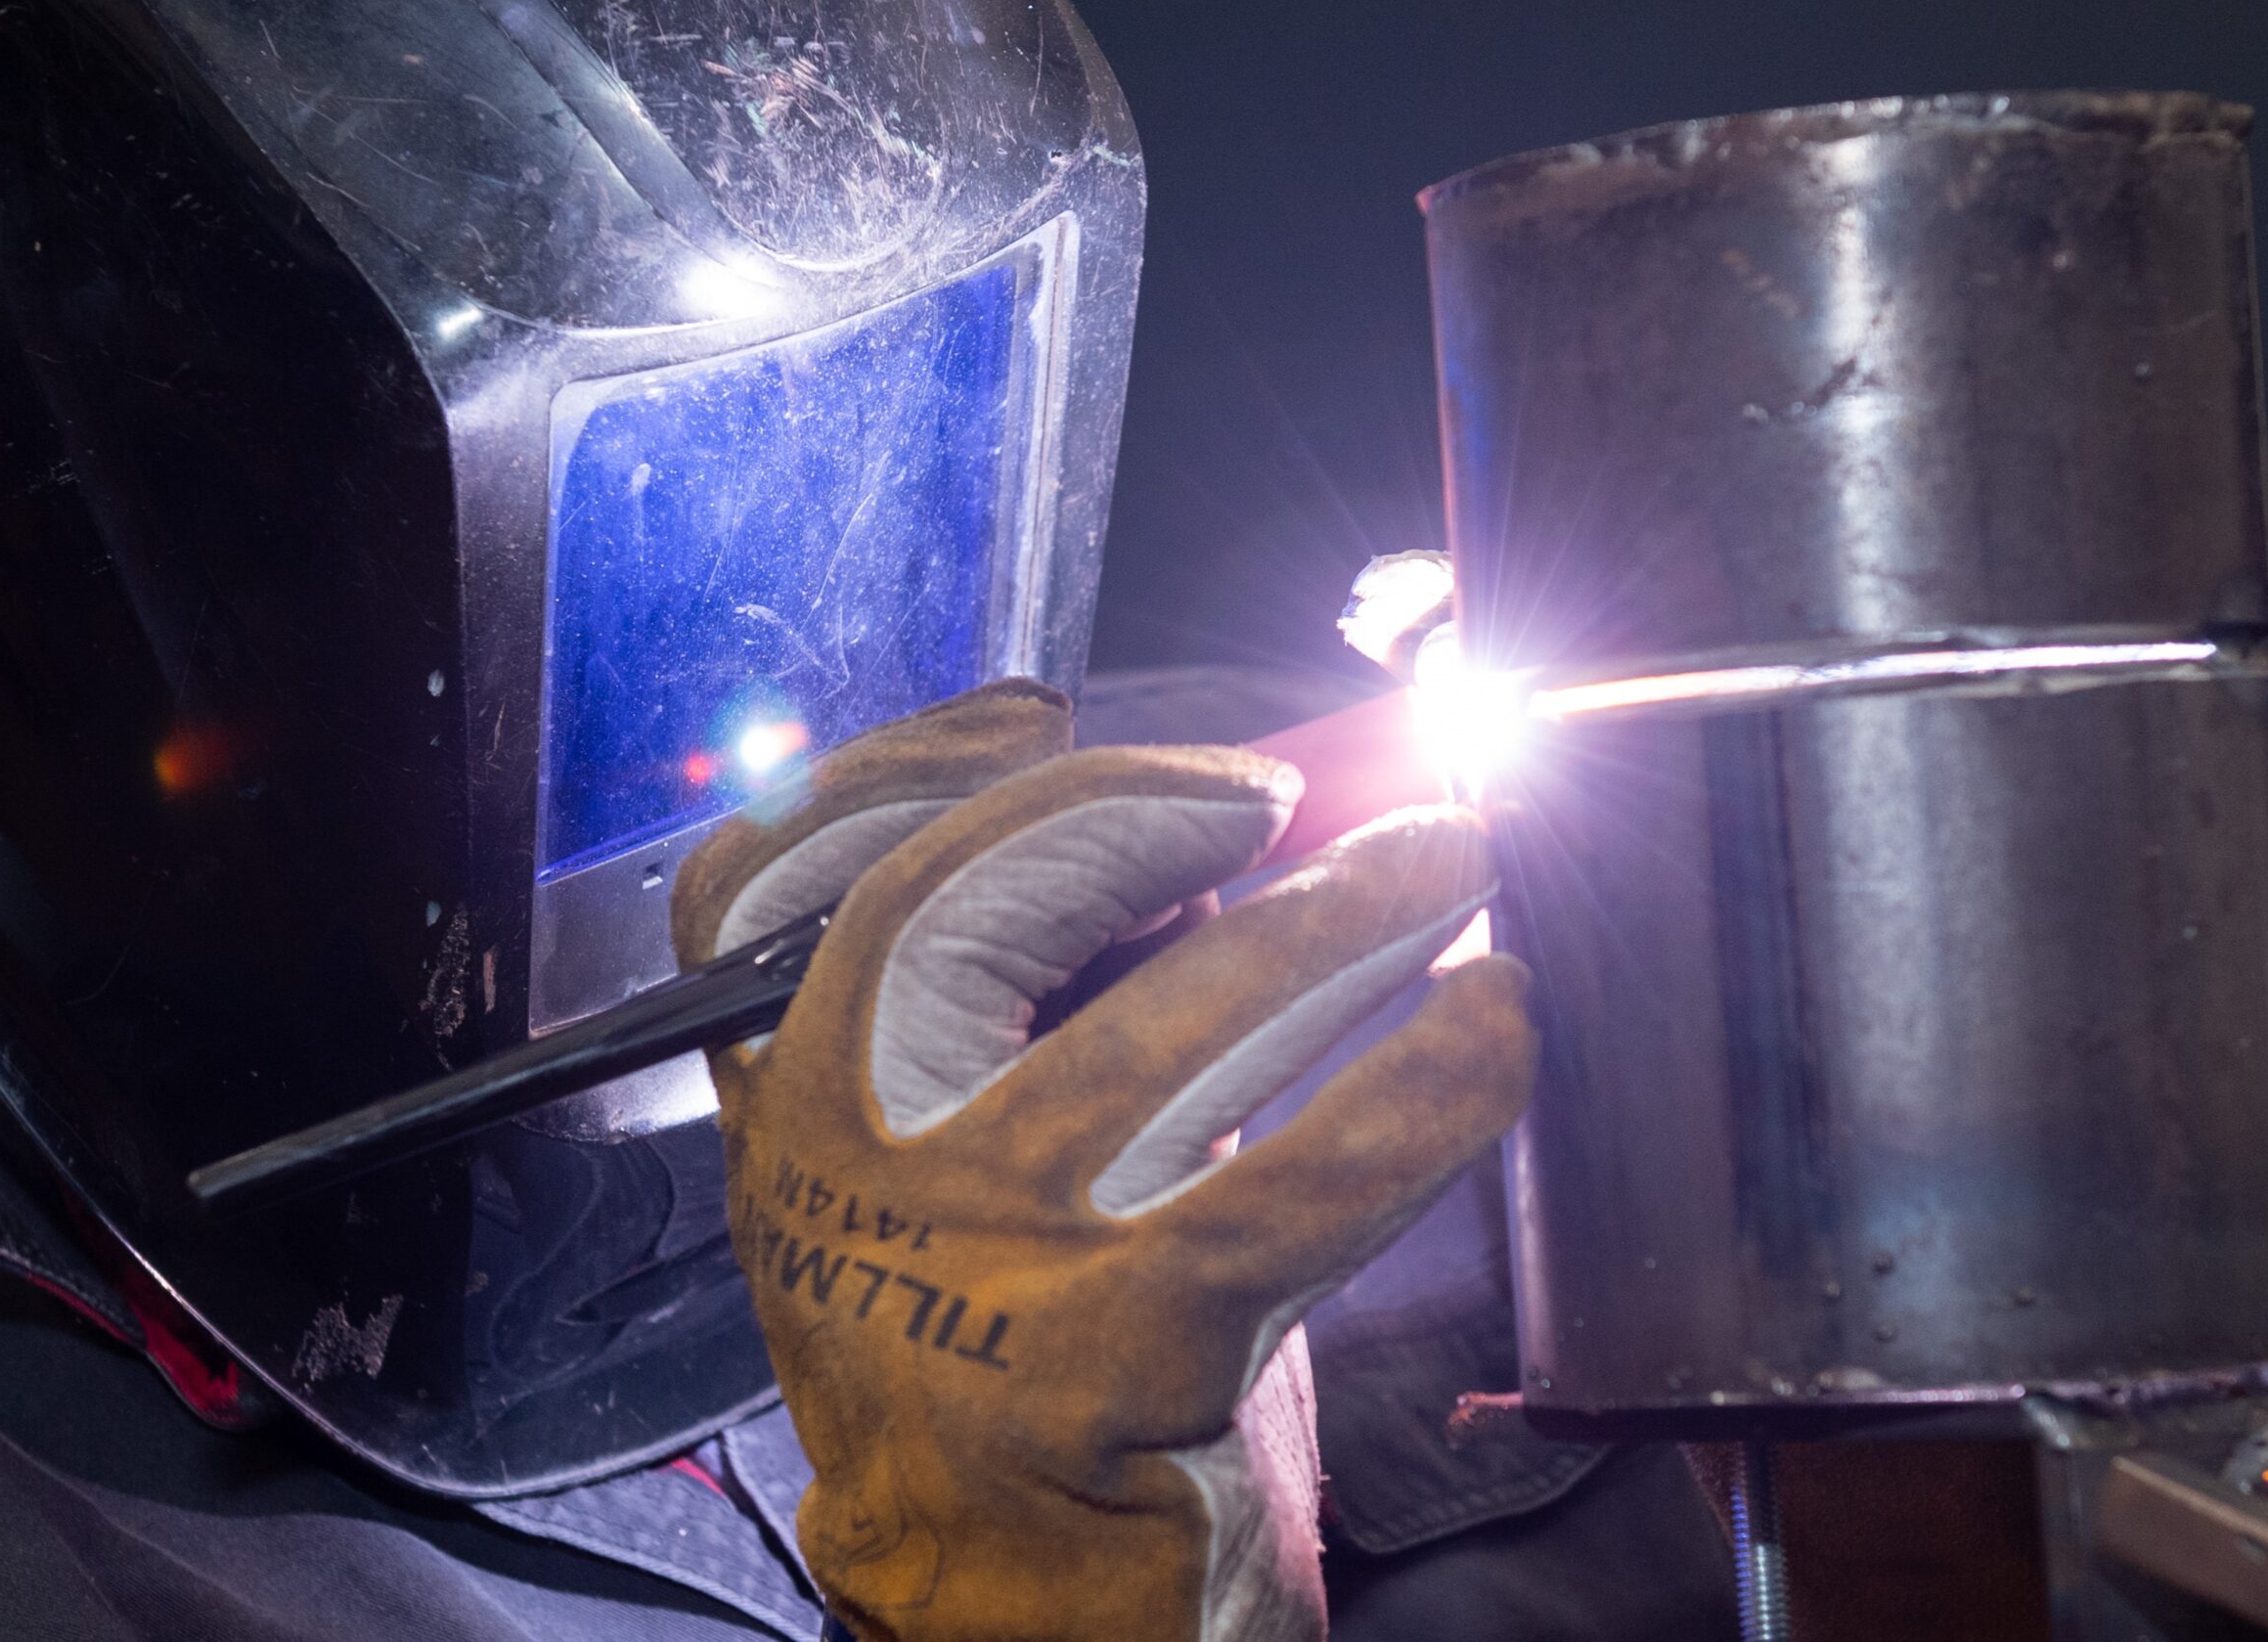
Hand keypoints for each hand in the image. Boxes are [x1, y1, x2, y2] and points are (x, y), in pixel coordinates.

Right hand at [673, 681, 1534, 1641]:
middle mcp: (847, 1162)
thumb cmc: (1001, 1349)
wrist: (1003, 1602)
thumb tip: (1198, 836)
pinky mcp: (1125, 1344)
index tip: (1040, 715)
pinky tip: (1495, 1019)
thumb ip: (1018, 1002)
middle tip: (1287, 789)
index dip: (905, 766)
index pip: (772, 876)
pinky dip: (1428, 1076)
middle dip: (1134, 810)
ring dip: (1338, 914)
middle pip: (954, 908)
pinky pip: (1309, 1173)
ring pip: (1164, 1022)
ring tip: (1450, 857)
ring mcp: (979, 1255)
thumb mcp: (945, 1161)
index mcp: (789, 1098)